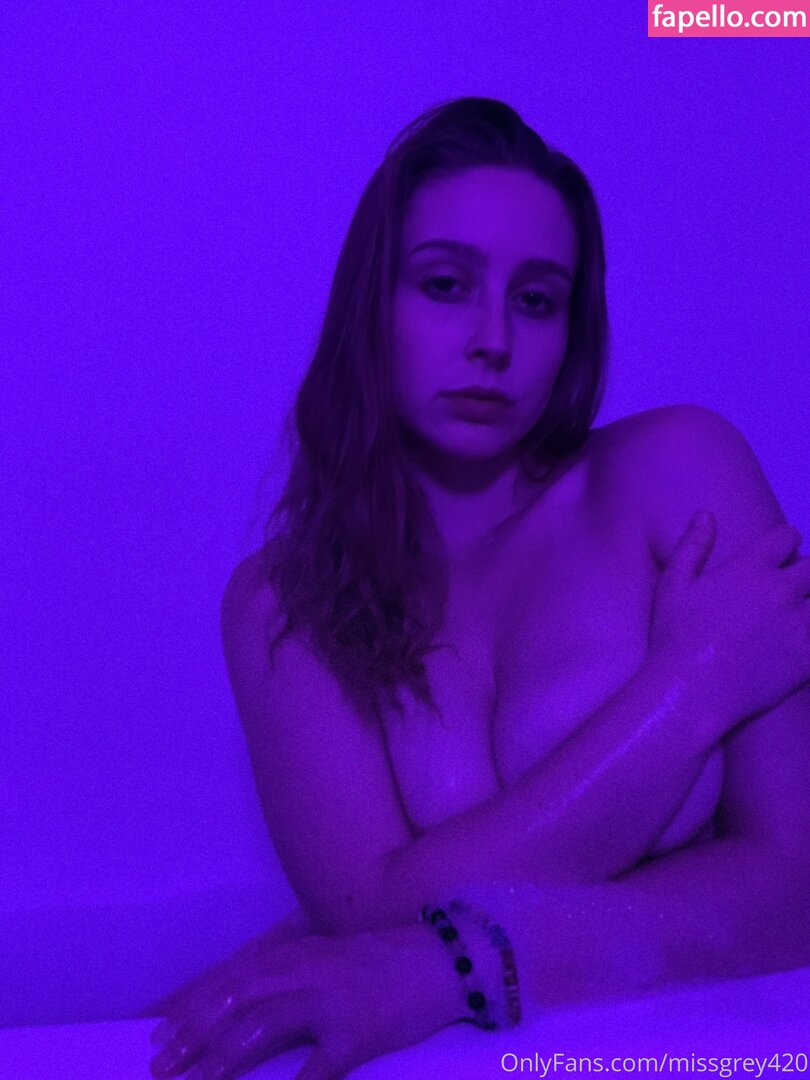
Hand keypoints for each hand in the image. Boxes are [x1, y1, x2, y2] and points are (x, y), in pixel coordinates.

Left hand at [147, 923, 460, 1079]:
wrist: (440, 960)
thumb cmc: (379, 963)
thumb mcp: (325, 959)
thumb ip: (285, 976)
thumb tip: (238, 1004)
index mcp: (293, 954)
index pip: (228, 978)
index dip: (189, 1005)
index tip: (155, 1029)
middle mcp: (304, 970)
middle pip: (234, 1000)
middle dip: (192, 1033)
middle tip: (161, 1064)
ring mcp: (329, 1000)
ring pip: (261, 1028)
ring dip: (220, 1060)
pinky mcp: (356, 1033)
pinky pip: (314, 1069)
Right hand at [649, 511, 809, 724]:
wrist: (689, 693)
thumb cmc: (675, 638)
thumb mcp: (673, 585)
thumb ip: (692, 546)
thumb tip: (706, 515)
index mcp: (751, 568)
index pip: (787, 536)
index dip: (784, 542)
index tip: (778, 555)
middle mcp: (782, 590)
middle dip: (806, 573)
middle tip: (791, 589)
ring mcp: (799, 625)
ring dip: (809, 605)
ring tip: (793, 618)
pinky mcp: (808, 657)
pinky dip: (808, 637)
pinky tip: (795, 646)